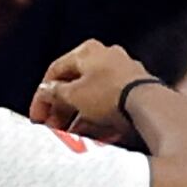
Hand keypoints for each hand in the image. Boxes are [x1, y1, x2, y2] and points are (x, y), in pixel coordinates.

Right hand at [29, 38, 159, 140]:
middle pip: (75, 84)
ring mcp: (123, 73)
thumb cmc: (109, 94)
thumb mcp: (72, 95)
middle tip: (52, 126)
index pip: (55, 71)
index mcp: (88, 51)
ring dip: (78, 116)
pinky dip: (98, 118)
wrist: (149, 105)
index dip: (42, 95)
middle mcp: (107, 57)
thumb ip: (54, 92)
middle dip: (61, 108)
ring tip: (70, 135)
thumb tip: (46, 90)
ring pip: (92, 96)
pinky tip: (91, 135)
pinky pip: (110, 104)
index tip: (37, 115)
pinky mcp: (136, 90)